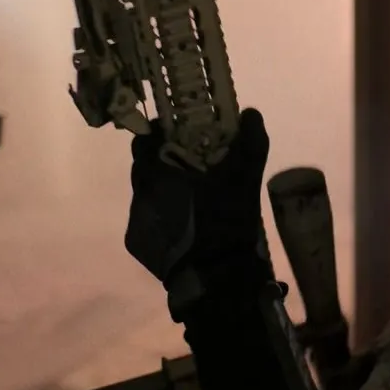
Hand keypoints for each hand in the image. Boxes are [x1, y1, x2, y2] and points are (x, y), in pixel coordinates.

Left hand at [124, 109, 271, 296]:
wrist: (215, 277)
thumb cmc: (224, 222)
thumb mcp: (245, 181)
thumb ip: (249, 144)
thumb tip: (252, 112)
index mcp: (156, 176)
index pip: (144, 143)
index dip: (159, 135)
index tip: (177, 134)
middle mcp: (139, 196)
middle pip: (145, 170)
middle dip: (164, 164)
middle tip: (190, 166)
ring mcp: (137, 223)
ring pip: (147, 196)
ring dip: (165, 192)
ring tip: (191, 199)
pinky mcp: (138, 245)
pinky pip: (149, 222)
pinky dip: (164, 218)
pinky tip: (185, 224)